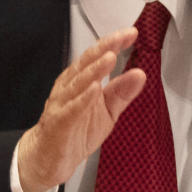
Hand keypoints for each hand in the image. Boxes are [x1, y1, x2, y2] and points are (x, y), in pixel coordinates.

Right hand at [17, 28, 144, 191]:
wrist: (51, 159)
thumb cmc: (77, 130)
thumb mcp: (107, 111)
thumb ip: (122, 92)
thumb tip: (140, 74)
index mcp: (81, 80)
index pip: (98, 56)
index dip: (113, 43)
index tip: (132, 33)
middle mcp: (70, 86)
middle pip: (87, 63)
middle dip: (105, 48)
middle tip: (123, 37)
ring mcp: (62, 103)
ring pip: (78, 82)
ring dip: (94, 70)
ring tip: (110, 57)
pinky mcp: (59, 122)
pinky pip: (71, 109)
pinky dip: (83, 99)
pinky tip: (94, 89)